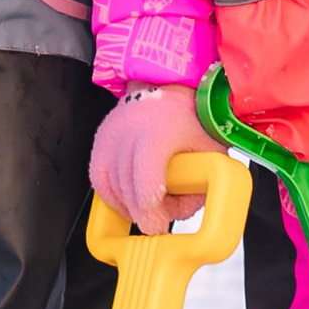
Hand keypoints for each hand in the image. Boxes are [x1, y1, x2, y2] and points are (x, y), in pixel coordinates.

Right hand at [90, 85, 211, 233]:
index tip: (159, 223)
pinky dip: (114, 195)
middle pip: (128, 188)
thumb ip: (203, 182)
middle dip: (143, 214)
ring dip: (128, 205)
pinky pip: (99, 180)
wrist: (169, 85)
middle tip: (159, 223)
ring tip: (148, 206)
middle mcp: (128, 131)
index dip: (151, 208)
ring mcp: (110, 135)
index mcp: (158, 132)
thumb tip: (186, 212)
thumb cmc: (192, 116)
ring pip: (111, 187)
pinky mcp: (100, 140)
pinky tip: (130, 198)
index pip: (146, 180)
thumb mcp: (209, 148)